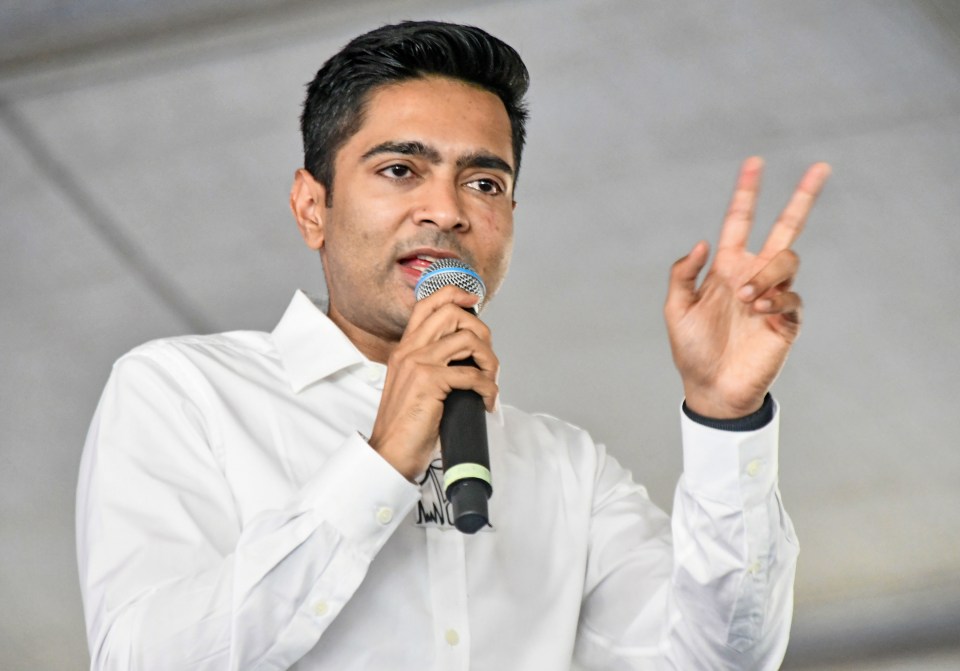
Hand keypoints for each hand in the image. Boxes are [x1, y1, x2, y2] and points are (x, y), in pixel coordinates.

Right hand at [368, 285, 498, 480]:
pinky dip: (488, 387)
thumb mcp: (415, 385)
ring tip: (490, 381)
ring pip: (467, 340)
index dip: (454, 294)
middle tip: (487, 358)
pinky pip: (472, 374)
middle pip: (452, 313)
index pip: (427, 304)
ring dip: (489, 361)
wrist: (390, 452)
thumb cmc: (407, 424)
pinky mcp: (429, 381)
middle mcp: (410, 350)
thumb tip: (468, 359)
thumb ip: (433, 365)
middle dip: (481, 331)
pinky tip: (486, 400)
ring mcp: (418, 363)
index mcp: (405, 348)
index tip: (474, 301)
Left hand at [664, 157, 830, 418]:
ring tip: (746, 297)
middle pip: (786, 228)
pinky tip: (759, 311)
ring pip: (788, 260)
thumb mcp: (676, 309)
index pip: (740, 221)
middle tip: (820, 168)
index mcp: (727, 267)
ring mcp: (772, 297)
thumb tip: (703, 242)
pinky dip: (776, 300)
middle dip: (802, 198)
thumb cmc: (693, 351)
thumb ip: (683, 274)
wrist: (711, 389)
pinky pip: (791, 298)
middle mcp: (753, 275)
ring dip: (767, 273)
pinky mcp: (786, 321)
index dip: (747, 193)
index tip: (754, 163)